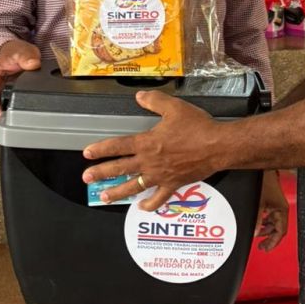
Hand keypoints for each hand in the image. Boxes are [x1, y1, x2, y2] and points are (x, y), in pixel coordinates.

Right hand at [0, 39, 40, 128]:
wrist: (16, 53)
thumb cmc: (13, 53)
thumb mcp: (20, 51)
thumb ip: (26, 56)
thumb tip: (33, 63)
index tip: (0, 114)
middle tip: (8, 127)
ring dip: (0, 122)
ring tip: (13, 128)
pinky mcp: (5, 100)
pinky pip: (3, 112)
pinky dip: (7, 119)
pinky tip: (17, 124)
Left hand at [82, 89, 225, 209]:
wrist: (217, 146)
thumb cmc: (197, 127)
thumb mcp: (174, 107)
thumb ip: (154, 101)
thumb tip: (139, 96)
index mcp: (147, 143)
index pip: (118, 146)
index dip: (101, 149)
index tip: (88, 153)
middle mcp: (150, 162)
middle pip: (120, 169)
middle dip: (101, 174)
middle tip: (87, 178)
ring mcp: (160, 175)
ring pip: (134, 186)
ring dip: (117, 192)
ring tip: (104, 198)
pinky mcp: (173, 184)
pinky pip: (158, 197)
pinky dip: (149, 204)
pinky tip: (142, 206)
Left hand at [254, 170, 288, 251]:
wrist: (263, 170)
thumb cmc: (265, 182)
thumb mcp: (259, 203)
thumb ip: (257, 220)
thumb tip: (255, 233)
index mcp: (282, 210)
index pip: (281, 231)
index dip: (274, 242)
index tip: (266, 248)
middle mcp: (281, 209)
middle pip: (277, 229)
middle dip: (269, 238)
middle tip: (261, 246)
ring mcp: (276, 206)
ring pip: (273, 224)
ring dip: (266, 231)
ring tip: (258, 237)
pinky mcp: (272, 203)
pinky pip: (269, 217)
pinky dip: (264, 222)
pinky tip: (258, 225)